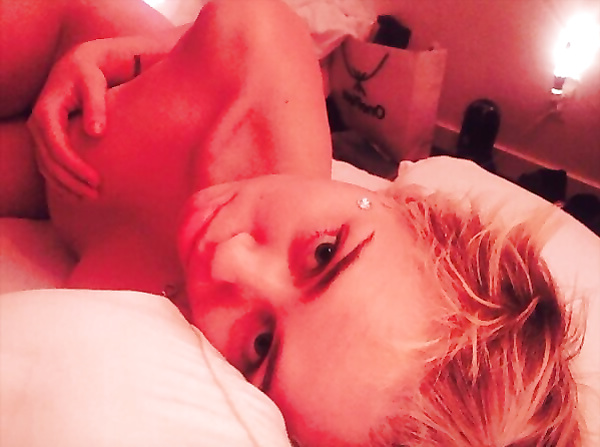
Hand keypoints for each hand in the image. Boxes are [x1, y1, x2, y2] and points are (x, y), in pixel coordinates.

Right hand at [28, 41, 105, 198]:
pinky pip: (48, 165)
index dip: (74, 166)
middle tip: (95, 196)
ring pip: (46, 167)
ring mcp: (39, 133)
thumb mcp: (94, 85)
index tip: (95, 180)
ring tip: (89, 199)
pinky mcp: (46, 140)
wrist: (77, 66)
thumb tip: (96, 133)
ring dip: (66, 186)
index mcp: (46, 111)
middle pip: (49, 161)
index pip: (56, 146)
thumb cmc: (89, 74)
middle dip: (71, 181)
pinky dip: (61, 181)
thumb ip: (96, 107)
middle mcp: (37, 124)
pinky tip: (78, 192)